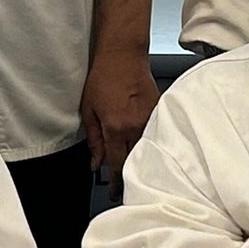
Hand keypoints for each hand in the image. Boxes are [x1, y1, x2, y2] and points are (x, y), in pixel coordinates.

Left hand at [80, 46, 158, 194]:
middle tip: (126, 186)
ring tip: (137, 169)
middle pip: (135, 160)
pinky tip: (146, 147)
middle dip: (130, 175)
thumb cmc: (104, 77)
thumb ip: (94, 140)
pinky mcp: (159, 111)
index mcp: (115, 128)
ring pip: (147, 149)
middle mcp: (135, 126)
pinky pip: (155, 134)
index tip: (116, 193)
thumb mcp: (89, 110)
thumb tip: (96, 163)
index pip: (117, 164)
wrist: (123, 55)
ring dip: (141, 160)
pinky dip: (150, 143)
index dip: (117, 182)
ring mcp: (150, 119)